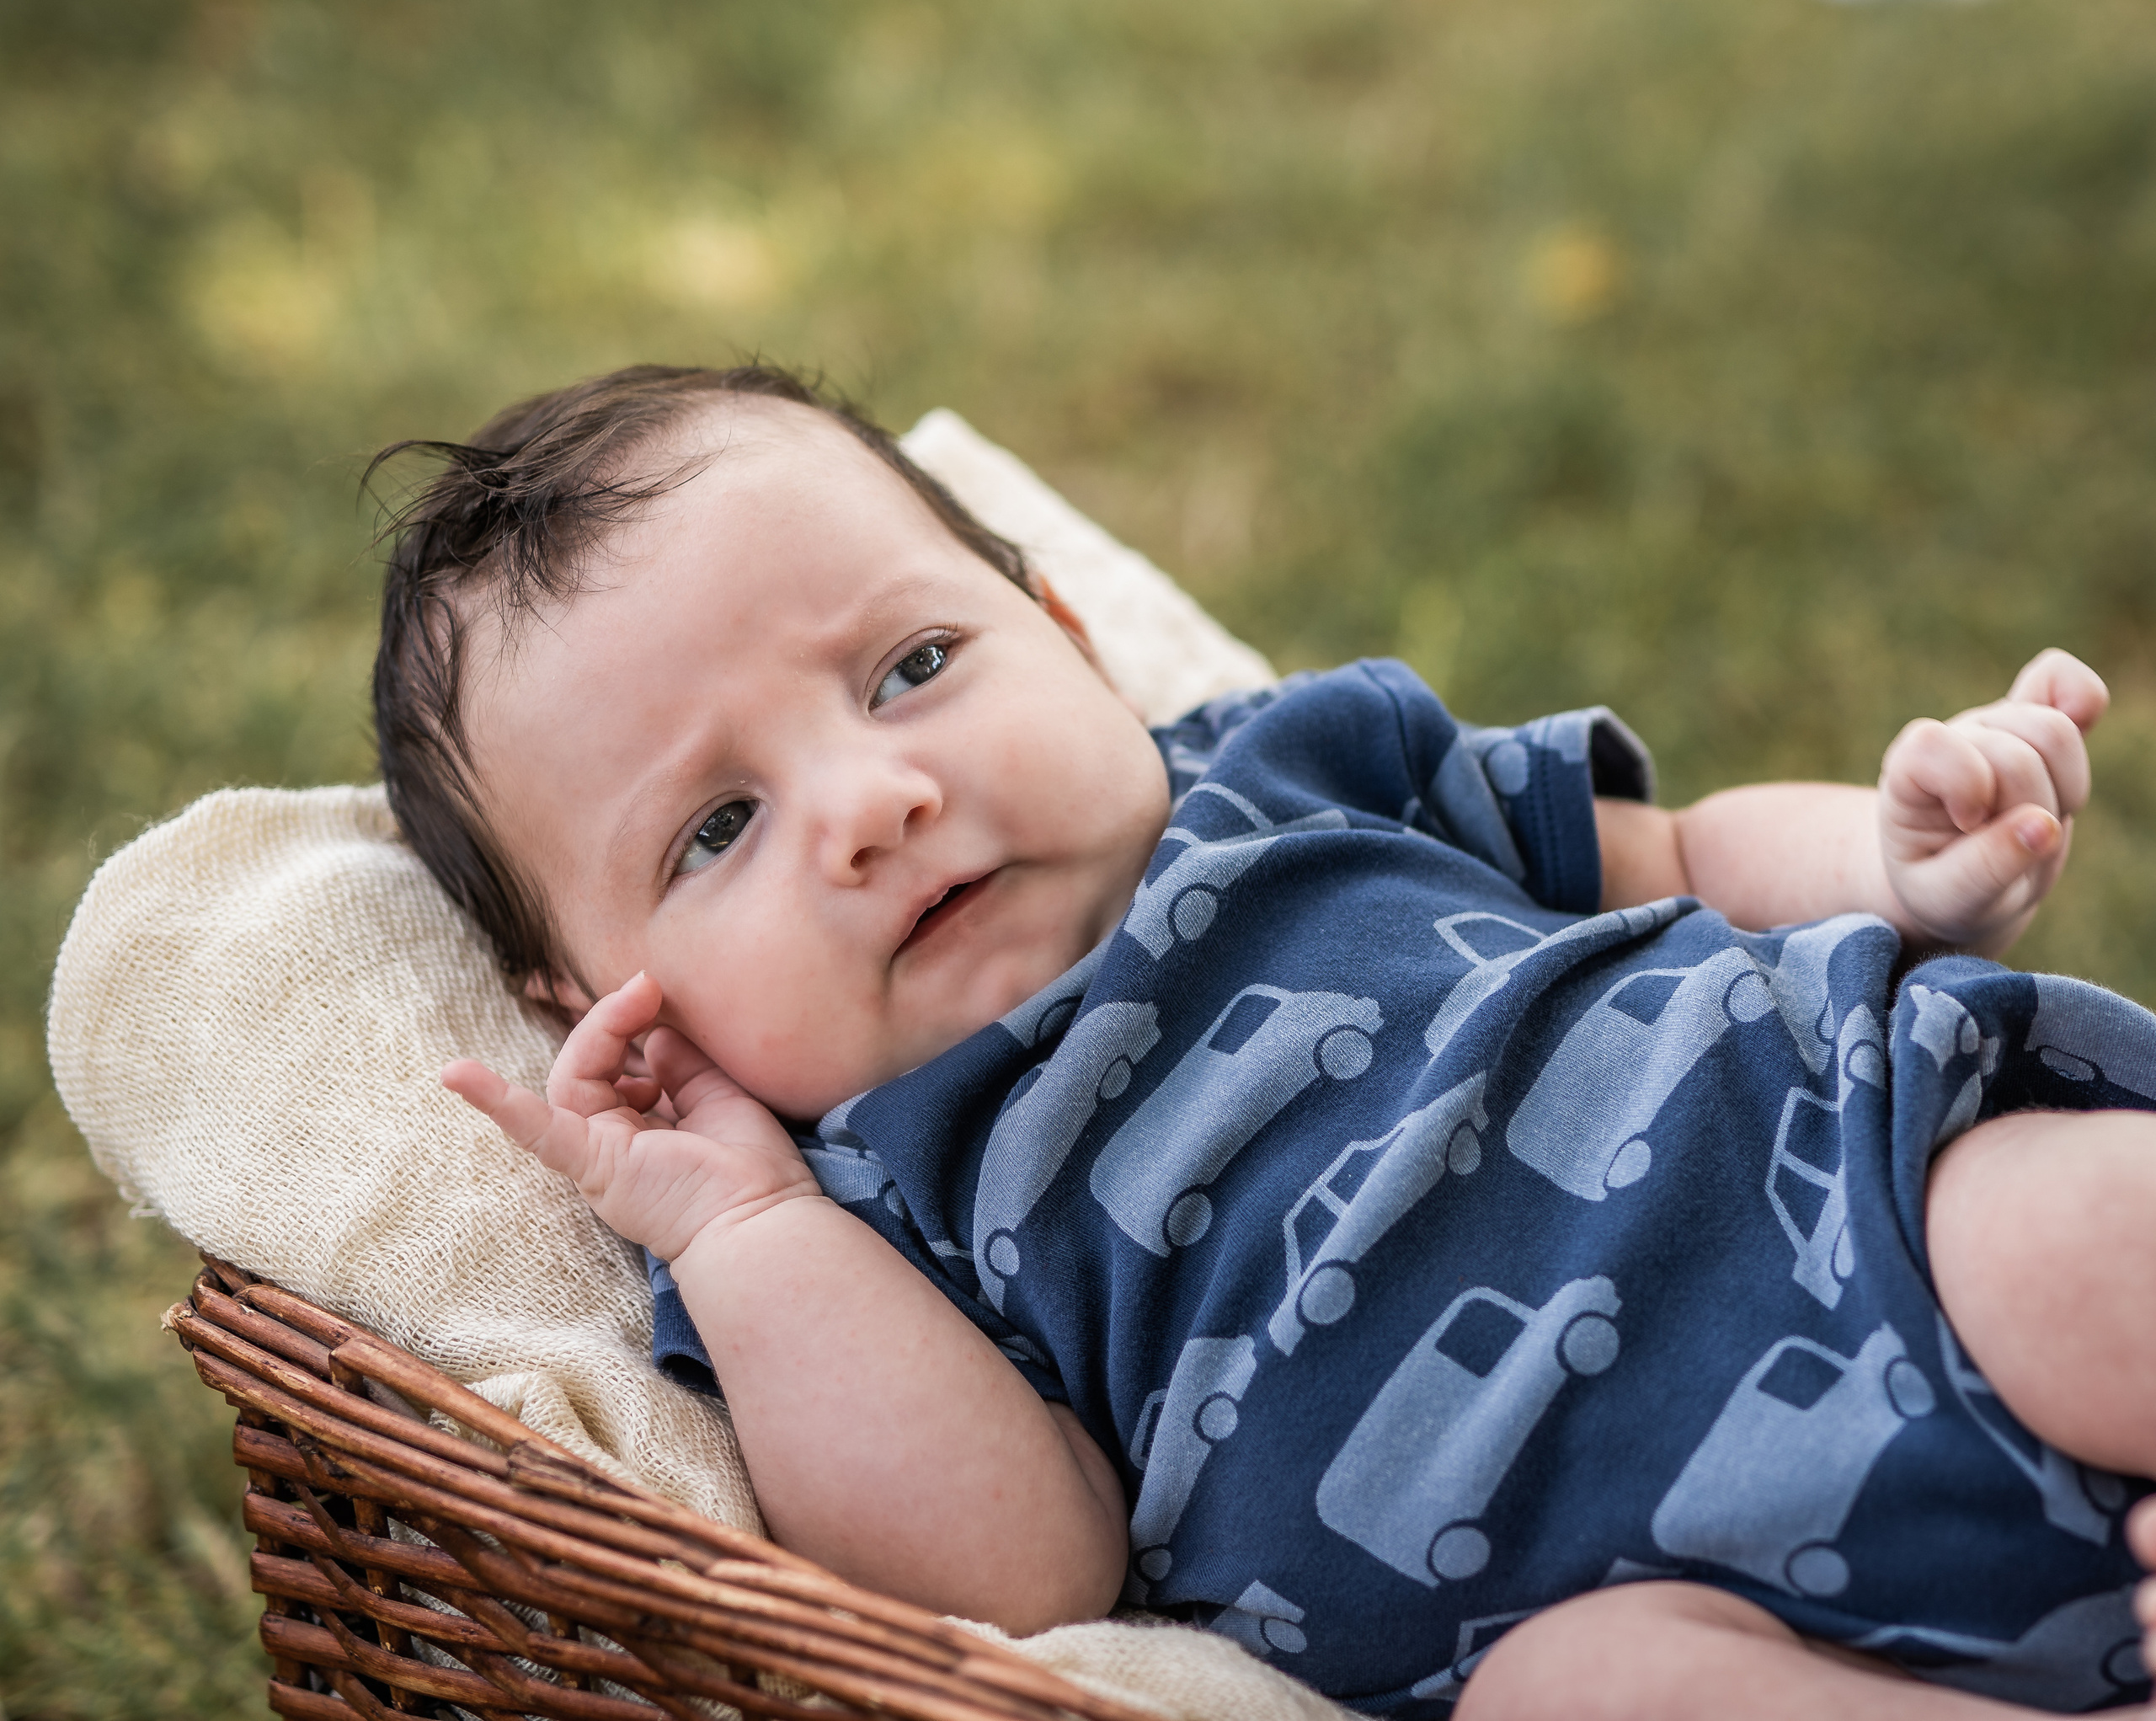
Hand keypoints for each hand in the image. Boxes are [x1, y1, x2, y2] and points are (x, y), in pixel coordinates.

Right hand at [443, 971, 817, 1260]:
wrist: (762, 1220)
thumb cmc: (751, 1170)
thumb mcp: (718, 1097)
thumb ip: (683, 1063)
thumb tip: (655, 1030)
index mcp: (643, 1129)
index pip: (614, 1064)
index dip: (626, 1021)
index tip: (656, 988)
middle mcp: (614, 1142)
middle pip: (587, 1066)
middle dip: (612, 1019)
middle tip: (647, 984)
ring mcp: (598, 1155)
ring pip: (570, 1080)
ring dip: (598, 1031)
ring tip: (635, 996)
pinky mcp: (592, 1166)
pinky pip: (538, 1131)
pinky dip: (496, 1101)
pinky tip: (456, 1073)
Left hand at [1878, 648, 2108, 954]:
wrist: (1960, 878)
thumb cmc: (1944, 889)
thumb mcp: (1949, 899)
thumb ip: (1987, 868)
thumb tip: (2042, 826)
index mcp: (1907, 773)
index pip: (1934, 745)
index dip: (1968, 785)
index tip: (1967, 825)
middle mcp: (1952, 738)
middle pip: (2016, 753)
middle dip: (2028, 809)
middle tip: (2009, 840)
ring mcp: (1996, 725)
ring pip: (2054, 731)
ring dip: (2065, 788)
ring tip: (2035, 820)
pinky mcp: (2036, 725)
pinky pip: (2061, 680)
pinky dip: (2082, 695)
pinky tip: (2085, 715)